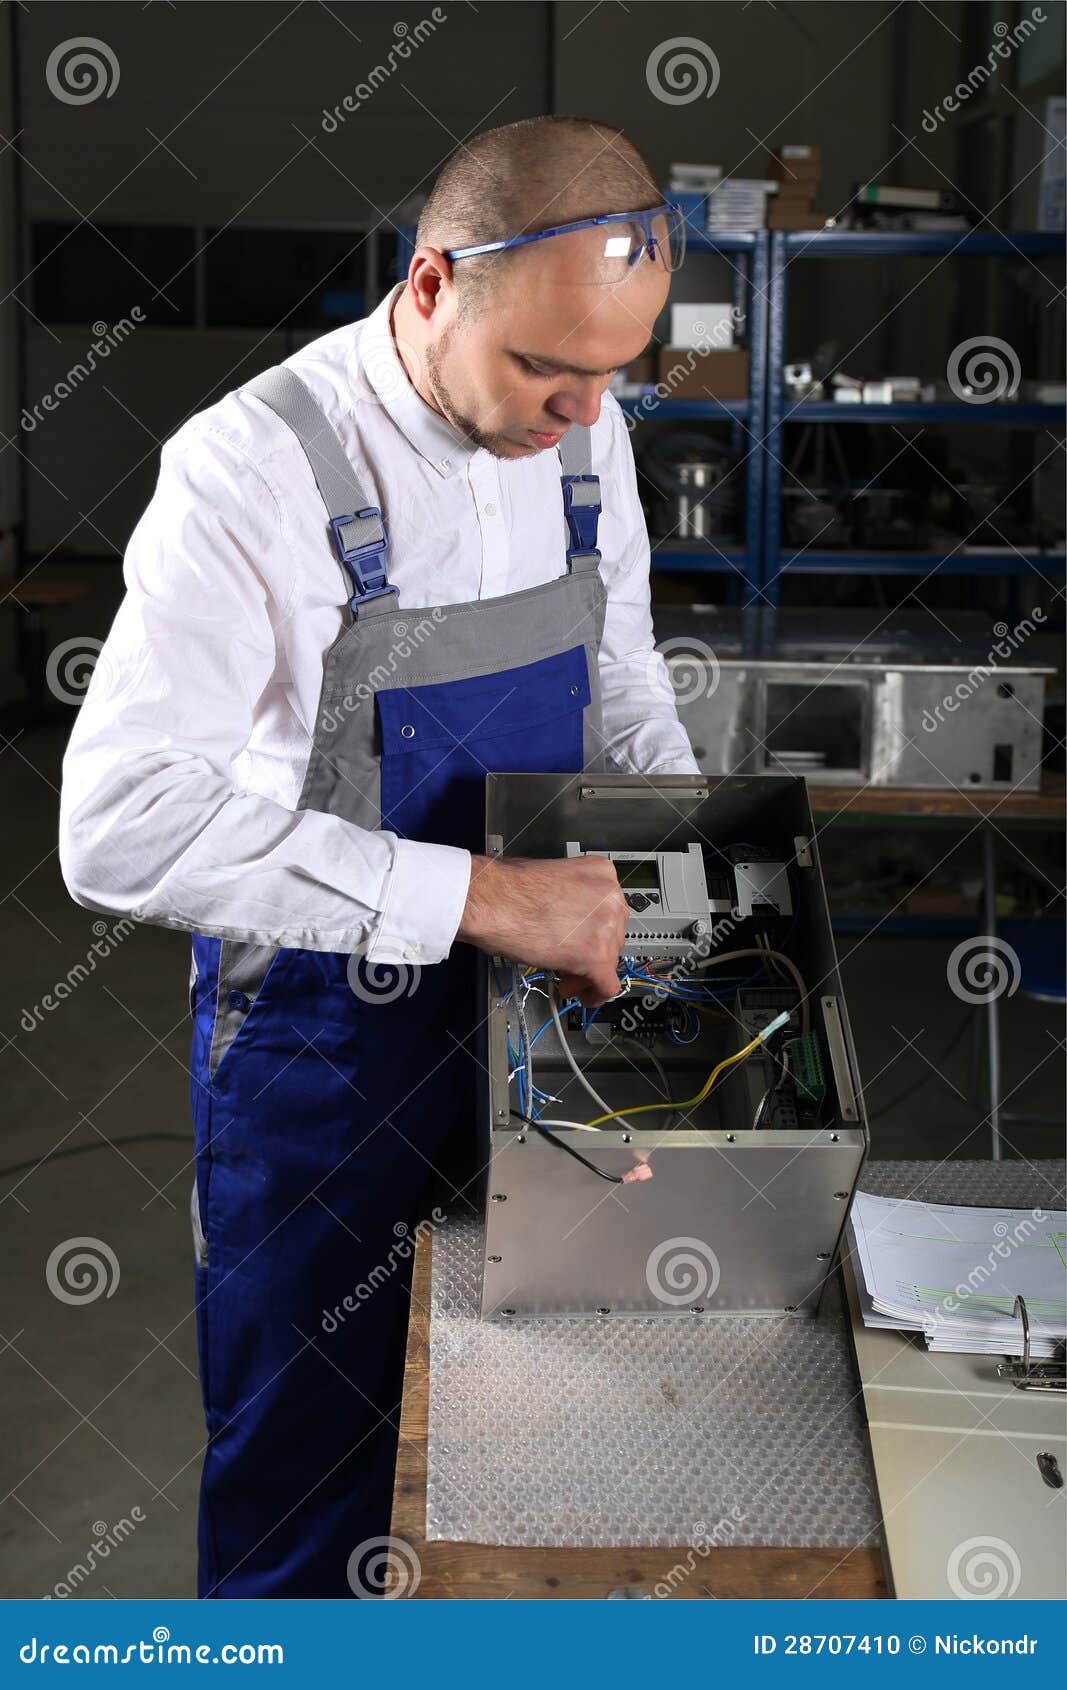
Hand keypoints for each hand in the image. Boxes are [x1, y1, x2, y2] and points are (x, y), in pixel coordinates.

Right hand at [457, 853, 626, 1005]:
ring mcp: (607, 927)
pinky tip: (581, 994)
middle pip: (613, 935)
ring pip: (611, 960)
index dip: (593, 929)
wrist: (492, 901)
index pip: (610, 911)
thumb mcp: (554, 878)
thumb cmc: (508, 888)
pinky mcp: (597, 957)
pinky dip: (595, 994)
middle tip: (568, 959)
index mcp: (601, 874)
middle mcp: (611, 897)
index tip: (582, 938)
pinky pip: (608, 986)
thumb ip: (573, 898)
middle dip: (591, 950)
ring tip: (564, 974)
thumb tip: (572, 917)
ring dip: (588, 971)